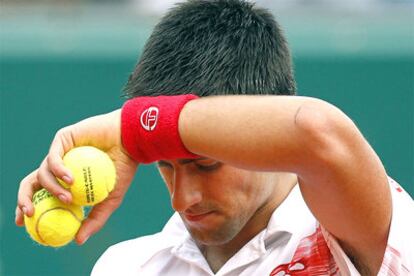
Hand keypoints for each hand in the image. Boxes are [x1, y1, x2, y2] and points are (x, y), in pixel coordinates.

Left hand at [15, 109, 138, 243]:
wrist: (130, 143)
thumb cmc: (122, 170)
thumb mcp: (110, 200)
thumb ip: (95, 219)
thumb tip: (78, 241)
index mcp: (66, 181)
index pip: (41, 195)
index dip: (28, 208)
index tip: (26, 224)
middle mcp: (60, 166)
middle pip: (31, 183)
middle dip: (24, 199)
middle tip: (29, 213)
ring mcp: (60, 152)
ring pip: (42, 173)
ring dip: (52, 189)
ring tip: (68, 197)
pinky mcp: (62, 139)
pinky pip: (53, 157)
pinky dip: (58, 170)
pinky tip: (69, 179)